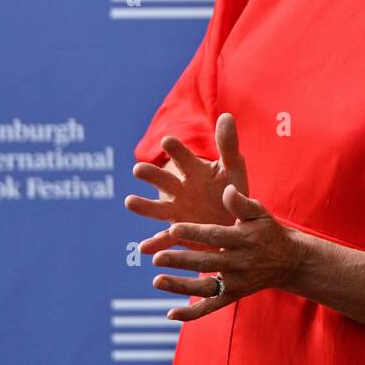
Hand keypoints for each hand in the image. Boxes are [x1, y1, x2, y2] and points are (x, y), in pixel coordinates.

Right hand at [124, 113, 248, 233]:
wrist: (235, 222)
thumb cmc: (232, 190)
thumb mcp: (234, 168)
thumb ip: (228, 145)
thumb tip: (226, 116)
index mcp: (194, 171)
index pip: (183, 157)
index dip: (176, 149)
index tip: (167, 140)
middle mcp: (180, 189)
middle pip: (163, 180)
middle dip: (151, 175)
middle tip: (138, 169)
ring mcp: (176, 211)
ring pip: (157, 208)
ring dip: (143, 206)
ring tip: (130, 202)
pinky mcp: (178, 233)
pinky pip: (164, 240)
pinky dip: (154, 244)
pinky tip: (144, 248)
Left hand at [149, 185, 306, 321]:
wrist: (289, 261)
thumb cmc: (268, 231)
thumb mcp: (260, 213)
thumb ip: (241, 202)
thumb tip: (227, 189)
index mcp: (243, 239)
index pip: (215, 236)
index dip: (194, 233)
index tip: (173, 229)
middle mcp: (239, 262)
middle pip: (206, 262)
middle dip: (181, 261)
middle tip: (156, 257)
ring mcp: (236, 282)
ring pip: (205, 288)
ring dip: (181, 286)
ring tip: (157, 281)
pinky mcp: (233, 295)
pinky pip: (211, 307)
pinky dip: (192, 314)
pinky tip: (170, 314)